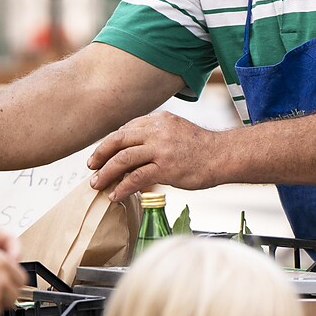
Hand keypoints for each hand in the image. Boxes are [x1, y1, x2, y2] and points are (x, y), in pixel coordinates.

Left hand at [87, 111, 226, 199]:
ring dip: (106, 172)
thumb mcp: (177, 131)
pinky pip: (137, 177)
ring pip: (123, 158)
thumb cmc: (203, 148)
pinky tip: (115, 195)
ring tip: (96, 184)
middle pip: (118, 140)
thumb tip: (137, 149)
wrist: (224, 156)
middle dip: (101, 154)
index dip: (111, 143)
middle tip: (91, 166)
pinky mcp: (166, 167)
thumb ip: (157, 136)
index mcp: (158, 120)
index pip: (126, 129)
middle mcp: (157, 131)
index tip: (102, 154)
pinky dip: (122, 187)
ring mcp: (161, 149)